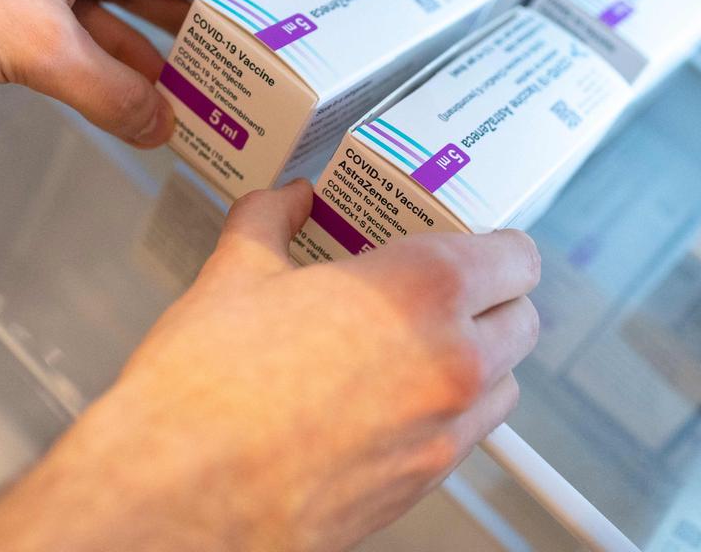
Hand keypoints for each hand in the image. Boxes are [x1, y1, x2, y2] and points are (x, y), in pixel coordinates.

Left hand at [0, 0, 257, 146]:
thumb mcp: (41, 44)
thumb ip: (109, 91)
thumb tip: (159, 127)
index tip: (282, 18)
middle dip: (206, 28)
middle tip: (248, 74)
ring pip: (125, 13)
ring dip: (157, 54)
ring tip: (200, 99)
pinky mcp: (16, 0)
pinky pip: (83, 35)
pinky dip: (108, 67)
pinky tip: (129, 101)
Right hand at [0, 181, 540, 551]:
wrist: (177, 498)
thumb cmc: (204, 393)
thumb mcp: (233, 275)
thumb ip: (271, 220)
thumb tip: (286, 201)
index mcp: (418, 292)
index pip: (515, 257)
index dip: (494, 243)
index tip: (464, 239)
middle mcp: (451, 365)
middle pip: (522, 320)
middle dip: (490, 298)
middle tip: (435, 286)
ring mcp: (443, 434)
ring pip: (502, 383)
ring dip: (476, 357)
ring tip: (410, 343)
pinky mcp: (421, 487)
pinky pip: (464, 435)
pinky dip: (446, 410)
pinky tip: (382, 398)